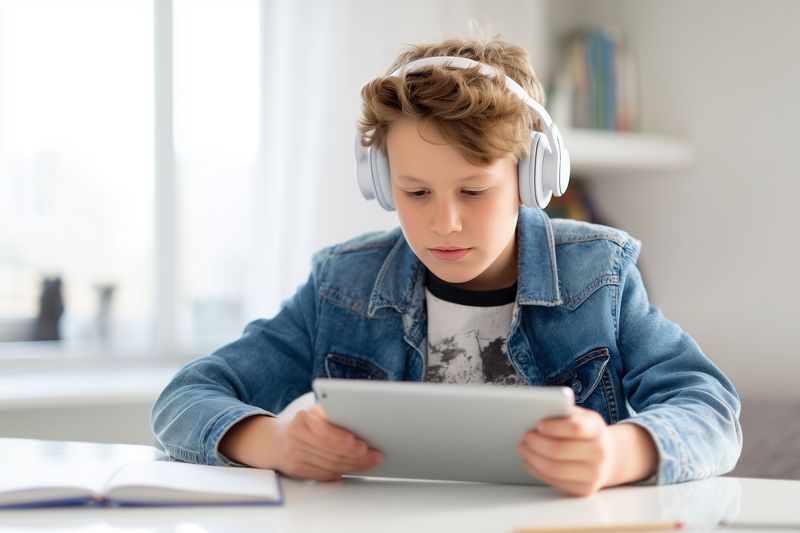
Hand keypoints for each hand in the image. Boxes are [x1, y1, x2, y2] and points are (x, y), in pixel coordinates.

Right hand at [269, 405, 382, 480]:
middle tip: (376, 455)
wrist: (273, 439)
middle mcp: (296, 435)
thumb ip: (331, 414)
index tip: (361, 444)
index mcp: (303, 417)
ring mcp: (294, 454)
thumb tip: (362, 421)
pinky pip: (324, 474)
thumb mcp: (313, 411)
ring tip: (371, 461)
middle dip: (357, 455)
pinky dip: (342, 472)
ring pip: (330, 464)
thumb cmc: (302, 422)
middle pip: (331, 451)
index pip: (324, 431)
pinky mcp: (296, 470)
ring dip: (354, 465)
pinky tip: (354, 468)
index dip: (343, 439)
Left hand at [517, 406, 656, 496]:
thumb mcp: (581, 416)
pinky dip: (537, 471)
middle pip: (559, 450)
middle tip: (525, 437)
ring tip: (523, 448)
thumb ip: (563, 413)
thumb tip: (536, 413)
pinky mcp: (583, 490)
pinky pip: (554, 482)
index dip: (554, 427)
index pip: (575, 428)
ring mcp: (593, 474)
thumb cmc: (586, 432)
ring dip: (533, 458)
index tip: (538, 425)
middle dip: (536, 443)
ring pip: (554, 469)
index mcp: (596, 429)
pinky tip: (529, 461)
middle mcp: (599, 453)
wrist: (608, 456)